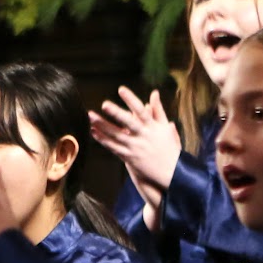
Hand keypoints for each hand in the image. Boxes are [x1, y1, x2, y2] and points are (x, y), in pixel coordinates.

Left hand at [91, 86, 182, 205]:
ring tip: (91, 116)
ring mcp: (135, 148)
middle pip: (128, 123)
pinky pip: (114, 147)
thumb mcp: (165, 127)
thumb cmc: (169, 148)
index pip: (141, 110)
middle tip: (104, 104)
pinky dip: (103, 140)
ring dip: (103, 126)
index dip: (131, 100)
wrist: (171, 173)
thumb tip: (154, 92)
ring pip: (116, 135)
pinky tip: (94, 132)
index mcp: (152, 127)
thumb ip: (158, 109)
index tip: (121, 89)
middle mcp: (143, 137)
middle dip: (116, 113)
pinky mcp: (129, 157)